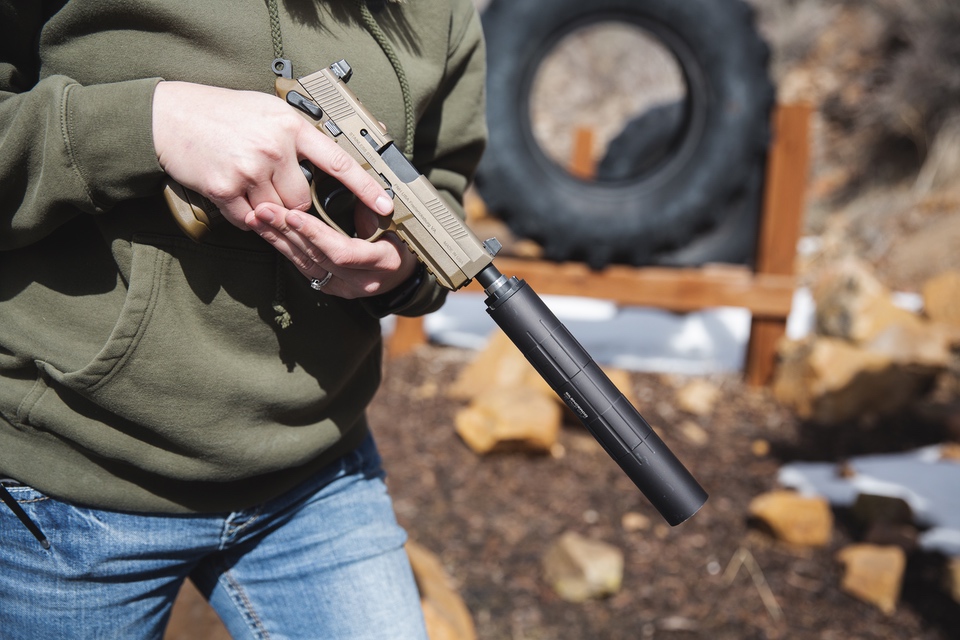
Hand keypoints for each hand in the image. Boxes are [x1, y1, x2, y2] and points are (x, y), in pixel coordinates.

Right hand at [151, 81, 392, 229]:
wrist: (170, 116)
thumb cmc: (222, 113)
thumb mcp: (268, 111)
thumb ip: (299, 134)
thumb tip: (331, 155)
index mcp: (290, 126)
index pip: (338, 161)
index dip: (366, 186)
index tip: (387, 204)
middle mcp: (274, 148)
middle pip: (303, 200)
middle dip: (293, 202)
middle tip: (270, 183)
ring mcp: (250, 169)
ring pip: (278, 212)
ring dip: (268, 208)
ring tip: (248, 183)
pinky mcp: (225, 188)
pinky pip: (249, 219)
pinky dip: (245, 214)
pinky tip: (234, 193)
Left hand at [246, 201, 418, 298]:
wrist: (403, 275)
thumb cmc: (402, 241)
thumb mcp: (396, 223)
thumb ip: (370, 209)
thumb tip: (350, 182)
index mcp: (383, 262)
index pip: (343, 252)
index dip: (317, 235)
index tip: (294, 214)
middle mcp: (362, 281)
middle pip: (318, 257)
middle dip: (288, 232)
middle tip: (264, 210)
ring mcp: (344, 288)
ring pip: (305, 263)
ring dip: (278, 239)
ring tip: (258, 217)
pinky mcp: (329, 287)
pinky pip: (302, 267)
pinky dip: (283, 247)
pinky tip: (266, 231)